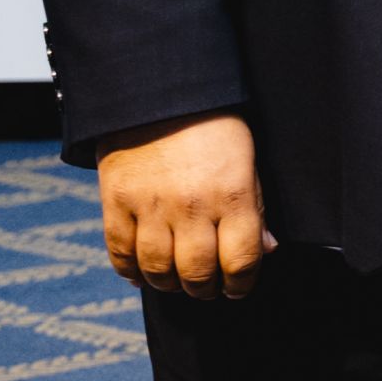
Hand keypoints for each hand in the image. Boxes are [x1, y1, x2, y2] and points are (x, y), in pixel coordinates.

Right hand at [98, 112, 275, 298]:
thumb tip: (265, 250)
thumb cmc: (212, 124)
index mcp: (232, 194)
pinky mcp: (116, 204)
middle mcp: (191, 206)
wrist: (157, 90)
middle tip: (208, 287)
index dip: (242, 284)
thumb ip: (255, 208)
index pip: (241, 261)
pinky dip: (131, 272)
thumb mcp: (247, 159)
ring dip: (170, 285)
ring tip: (178, 280)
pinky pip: (120, 255)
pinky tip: (143, 273)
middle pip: (198, 275)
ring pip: (158, 272)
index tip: (239, 287)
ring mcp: (150, 207)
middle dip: (206, 289)